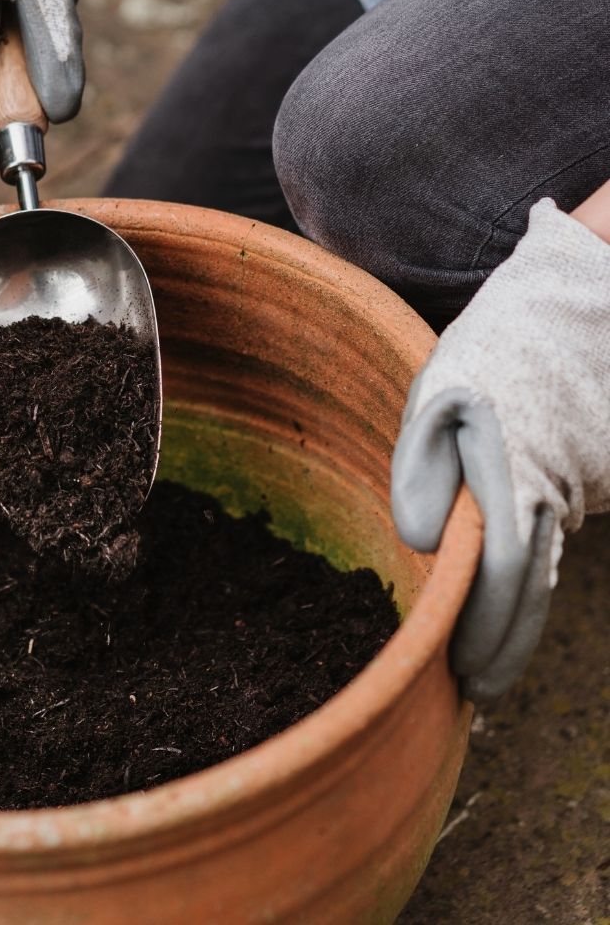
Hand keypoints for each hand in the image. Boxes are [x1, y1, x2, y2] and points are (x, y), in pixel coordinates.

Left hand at [391, 199, 609, 700]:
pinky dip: (533, 587)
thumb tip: (419, 540)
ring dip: (519, 624)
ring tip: (487, 672)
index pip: (502, 572)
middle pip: (533, 590)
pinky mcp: (589, 486)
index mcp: (514, 471)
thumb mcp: (434, 392)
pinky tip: (509, 614)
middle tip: (477, 696)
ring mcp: (583, 490)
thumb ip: (421, 464)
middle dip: (504, 646)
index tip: (465, 674)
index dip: (485, 628)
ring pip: (548, 574)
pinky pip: (555, 546)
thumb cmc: (486, 355)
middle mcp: (558, 491)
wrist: (567, 311)